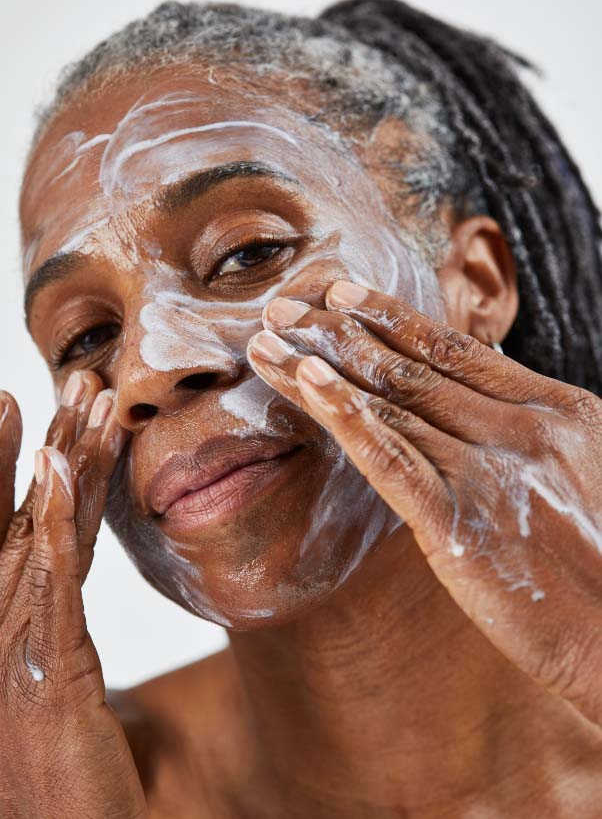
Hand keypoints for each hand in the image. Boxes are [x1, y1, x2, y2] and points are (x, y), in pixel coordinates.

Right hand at [0, 372, 146, 818]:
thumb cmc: (59, 777)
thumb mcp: (53, 688)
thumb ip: (51, 626)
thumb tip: (60, 574)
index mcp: (5, 621)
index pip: (17, 525)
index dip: (26, 464)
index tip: (41, 405)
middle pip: (24, 511)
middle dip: (47, 440)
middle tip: (75, 380)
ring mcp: (11, 640)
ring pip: (39, 527)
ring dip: (62, 456)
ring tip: (85, 399)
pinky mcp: (44, 667)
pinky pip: (51, 576)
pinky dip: (52, 517)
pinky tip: (58, 467)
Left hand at [247, 280, 601, 727]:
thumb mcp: (588, 470)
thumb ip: (531, 433)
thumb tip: (478, 407)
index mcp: (554, 409)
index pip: (455, 349)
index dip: (391, 317)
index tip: (342, 293)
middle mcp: (520, 427)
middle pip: (411, 365)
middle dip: (341, 330)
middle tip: (284, 305)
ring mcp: (489, 470)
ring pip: (390, 400)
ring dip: (321, 363)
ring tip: (269, 338)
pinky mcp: (459, 521)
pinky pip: (388, 456)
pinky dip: (343, 415)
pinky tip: (304, 384)